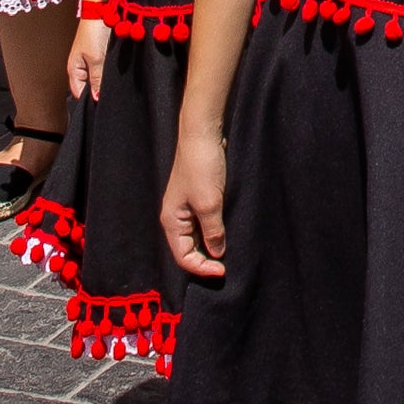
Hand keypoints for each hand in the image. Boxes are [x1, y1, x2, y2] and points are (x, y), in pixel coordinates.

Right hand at [65, 15, 110, 102]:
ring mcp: (89, 60)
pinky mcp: (99, 54)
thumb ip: (96, 80)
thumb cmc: (94, 31)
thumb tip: (96, 99)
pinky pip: (102, 69)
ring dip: (104, 81)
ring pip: (96, 78)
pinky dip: (108, 72)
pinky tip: (116, 73)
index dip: (90, 100)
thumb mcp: (96, 59)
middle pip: (88, 87)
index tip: (103, 103)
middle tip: (110, 94)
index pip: (79, 93)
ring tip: (114, 84)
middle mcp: (80, 66)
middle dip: (98, 91)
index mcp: (74, 69)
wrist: (102, 9)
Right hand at [164, 121, 233, 279]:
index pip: (183, 256)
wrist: (203, 133)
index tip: (224, 270)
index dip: (202, 268)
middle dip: (206, 259)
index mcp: (172, 221)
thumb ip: (213, 231)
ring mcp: (187, 207)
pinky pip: (205, 223)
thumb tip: (217, 253)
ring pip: (198, 237)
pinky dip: (215, 232)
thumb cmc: (202, 167)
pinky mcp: (199, 197)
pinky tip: (229, 233)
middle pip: (189, 249)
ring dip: (212, 246)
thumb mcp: (210, 203)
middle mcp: (176, 217)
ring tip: (231, 252)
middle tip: (228, 266)